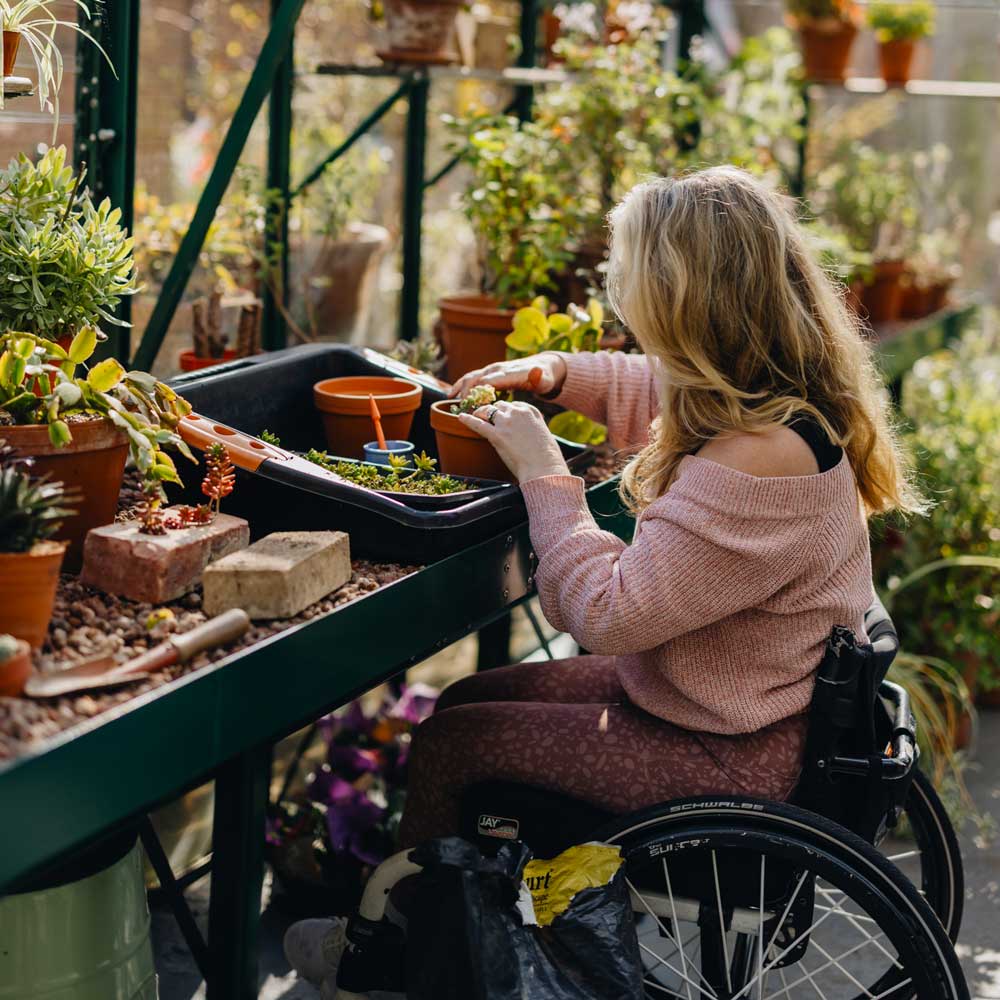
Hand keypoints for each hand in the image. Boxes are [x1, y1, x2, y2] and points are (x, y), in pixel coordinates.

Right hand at [450, 353, 567, 401]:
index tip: (473, 406)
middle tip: (461, 407)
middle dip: (467, 392)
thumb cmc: (543, 378)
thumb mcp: (545, 380)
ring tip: (449, 400)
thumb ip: (540, 378)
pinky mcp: (490, 373)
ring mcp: (492, 370)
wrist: (543, 367)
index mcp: (508, 373)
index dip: (479, 393)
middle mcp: (498, 369)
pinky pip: (472, 378)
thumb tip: (536, 372)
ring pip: (471, 377)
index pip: (489, 381)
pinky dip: (461, 385)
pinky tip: (453, 396)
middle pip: (476, 378)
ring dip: (460, 387)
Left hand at [458, 400, 570, 482]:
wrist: (544, 469)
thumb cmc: (547, 458)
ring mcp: (506, 422)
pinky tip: (461, 417)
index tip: (502, 416)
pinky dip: (468, 420)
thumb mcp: (544, 435)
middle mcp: (518, 412)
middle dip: (493, 411)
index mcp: (531, 411)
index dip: (506, 412)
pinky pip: (478, 424)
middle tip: (487, 417)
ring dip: (480, 413)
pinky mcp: (497, 435)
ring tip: (475, 416)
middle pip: (499, 406)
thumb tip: (527, 434)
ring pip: (487, 410)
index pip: (514, 405)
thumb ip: (533, 429)